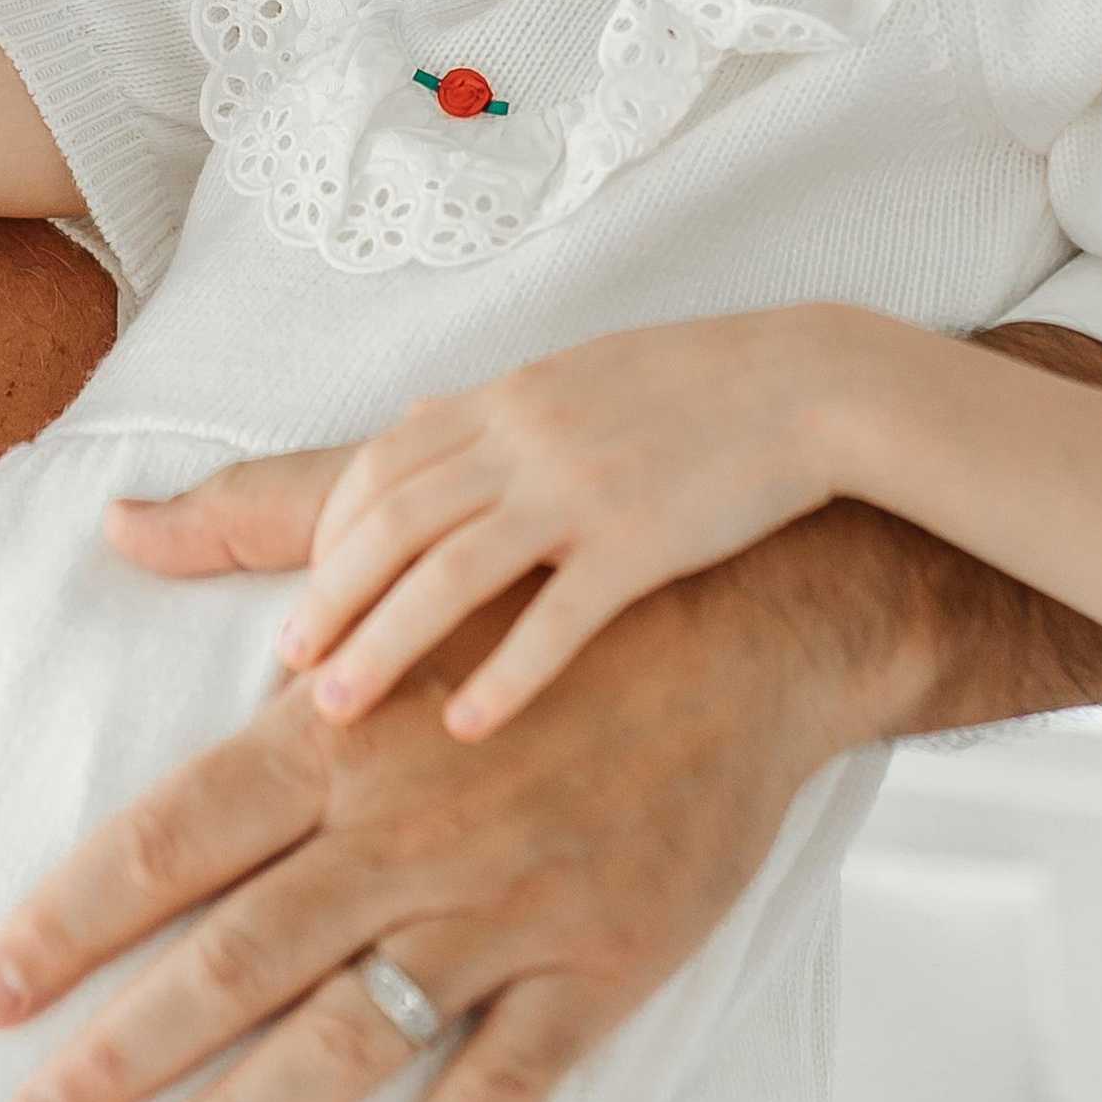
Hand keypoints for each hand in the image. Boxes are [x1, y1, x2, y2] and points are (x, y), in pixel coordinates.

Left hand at [0, 331, 1101, 1101]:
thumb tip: (115, 527)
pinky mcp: (597, 969)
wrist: (748, 626)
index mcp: (336, 734)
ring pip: (345, 1039)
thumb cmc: (550, 590)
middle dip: (114, 1056)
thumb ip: (248, 530)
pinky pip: (499, 1085)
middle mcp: (401, 832)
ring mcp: (502, 910)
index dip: (68, 925)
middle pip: (229, 962)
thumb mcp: (395, 531)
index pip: (167, 843)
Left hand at [278, 307, 860, 740]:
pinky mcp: (642, 542)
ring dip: (380, 644)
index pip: (380, 468)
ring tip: (334, 710)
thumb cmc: (696, 387)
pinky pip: (556, 618)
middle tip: (289, 664)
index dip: (331, 538)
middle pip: (391, 524)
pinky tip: (464, 726)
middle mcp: (525, 440)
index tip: (306, 597)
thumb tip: (411, 418)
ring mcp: (581, 490)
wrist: (812, 386)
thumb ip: (488, 411)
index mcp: (505, 400)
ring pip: (448, 574)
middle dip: (328, 599)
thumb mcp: (575, 375)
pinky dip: (502, 675)